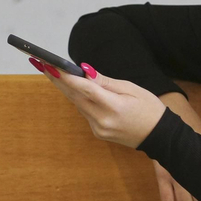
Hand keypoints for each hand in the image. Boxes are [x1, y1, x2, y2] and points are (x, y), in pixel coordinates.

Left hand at [30, 59, 165, 148]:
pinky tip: (69, 87)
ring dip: (64, 88)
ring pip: (77, 104)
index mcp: (113, 107)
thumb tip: (84, 71)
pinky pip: (84, 112)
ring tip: (49, 70)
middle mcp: (102, 120)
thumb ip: (105, 82)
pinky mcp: (98, 133)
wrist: (160, 137)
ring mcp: (98, 129)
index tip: (50, 65)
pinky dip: (78, 98)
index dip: (66, 77)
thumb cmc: (150, 108)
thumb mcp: (131, 89)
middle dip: (56, 79)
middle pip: (74, 96)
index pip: (84, 89)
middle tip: (40, 63)